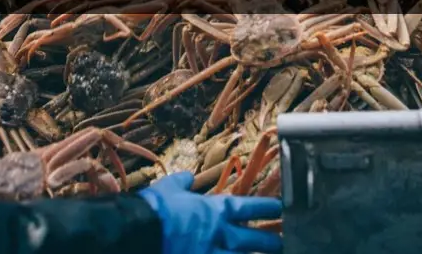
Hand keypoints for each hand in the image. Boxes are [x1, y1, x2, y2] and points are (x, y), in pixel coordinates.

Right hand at [139, 172, 281, 253]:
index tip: (282, 208)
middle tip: (284, 244)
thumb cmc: (155, 208)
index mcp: (214, 211)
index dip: (268, 207)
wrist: (137, 232)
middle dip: (271, 242)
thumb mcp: (169, 187)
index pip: (249, 207)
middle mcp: (219, 235)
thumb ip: (182, 182)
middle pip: (253, 240)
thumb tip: (189, 177)